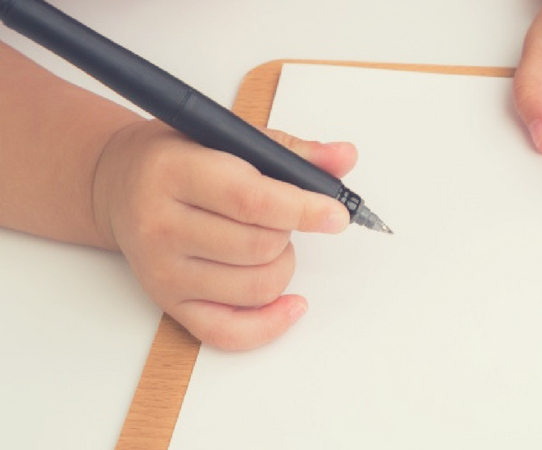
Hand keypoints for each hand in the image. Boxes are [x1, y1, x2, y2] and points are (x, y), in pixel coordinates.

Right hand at [92, 120, 357, 349]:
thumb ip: (291, 150)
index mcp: (174, 172)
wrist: (119, 184)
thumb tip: (343, 158)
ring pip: (257, 288)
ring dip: (282, 265)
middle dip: (288, 231)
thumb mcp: (229, 136)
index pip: (251, 200)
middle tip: (280, 215)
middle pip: (259, 247)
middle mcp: (161, 225)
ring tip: (269, 242)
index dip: (304, 209)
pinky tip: (291, 303)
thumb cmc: (178, 158)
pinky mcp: (169, 303)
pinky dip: (270, 324)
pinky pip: (230, 333)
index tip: (336, 214)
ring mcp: (163, 271)